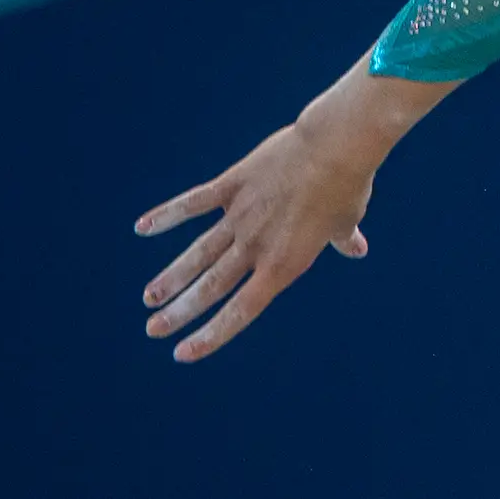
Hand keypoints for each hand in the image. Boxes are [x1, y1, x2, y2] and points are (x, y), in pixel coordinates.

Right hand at [135, 117, 376, 361]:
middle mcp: (256, 245)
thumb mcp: (347, 219)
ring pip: (199, 253)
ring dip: (172, 276)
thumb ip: (343, 239)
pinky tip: (142, 227)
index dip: (212, 333)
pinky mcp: (233, 184)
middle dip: (181, 311)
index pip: (241, 310)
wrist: (336, 146)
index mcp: (284, 263)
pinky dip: (168, 215)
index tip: (183, 352)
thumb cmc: (348, 184)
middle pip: (211, 287)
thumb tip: (357, 249)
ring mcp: (241, 215)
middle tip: (152, 328)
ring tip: (149, 297)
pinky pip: (194, 203)